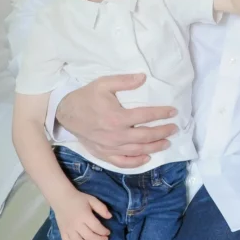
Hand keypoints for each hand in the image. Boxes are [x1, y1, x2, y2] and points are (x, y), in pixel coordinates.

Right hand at [52, 189, 111, 239]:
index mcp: (84, 216)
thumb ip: (101, 208)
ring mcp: (68, 229)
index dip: (104, 232)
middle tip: (105, 239)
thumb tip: (110, 217)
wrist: (61, 198)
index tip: (108, 232)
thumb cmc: (78, 198)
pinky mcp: (62, 232)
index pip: (96, 227)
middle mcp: (76, 224)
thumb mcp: (92, 200)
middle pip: (89, 236)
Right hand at [57, 74, 177, 169]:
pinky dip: (136, 162)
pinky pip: (122, 162)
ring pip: (137, 150)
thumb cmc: (86, 97)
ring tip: (167, 142)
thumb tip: (143, 77)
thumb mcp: (103, 83)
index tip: (173, 111)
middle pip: (145, 136)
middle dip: (162, 132)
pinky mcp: (103, 154)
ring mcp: (109, 147)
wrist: (65, 113)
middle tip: (174, 129)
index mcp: (117, 117)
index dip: (162, 114)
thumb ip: (124, 81)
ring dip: (154, 147)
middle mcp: (115, 135)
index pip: (146, 116)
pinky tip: (147, 158)